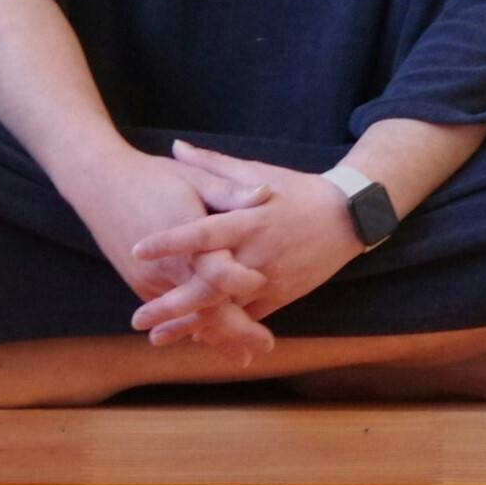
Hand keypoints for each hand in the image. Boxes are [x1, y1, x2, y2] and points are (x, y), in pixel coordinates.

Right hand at [59, 143, 282, 363]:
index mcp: (186, 237)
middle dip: (237, 330)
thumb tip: (266, 194)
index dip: (244, 281)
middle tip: (266, 346)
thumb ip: (229, 192)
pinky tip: (210, 341)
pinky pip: (170, 313)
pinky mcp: (140, 284)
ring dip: (216, 337)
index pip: (219, 272)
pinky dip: (192, 327)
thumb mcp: (194, 178)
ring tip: (243, 356)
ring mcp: (150, 280)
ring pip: (188, 316)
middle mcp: (167, 266)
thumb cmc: (153, 177)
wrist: (98, 184)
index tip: (267, 288)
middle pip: (206, 307)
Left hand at [126, 142, 367, 346]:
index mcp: (248, 220)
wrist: (347, 217)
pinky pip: (249, 318)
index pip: (203, 233)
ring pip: (228, 309)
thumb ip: (212, 164)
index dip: (171, 242)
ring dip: (192, 326)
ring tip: (157, 337)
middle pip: (211, 284)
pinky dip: (222, 328)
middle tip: (137, 318)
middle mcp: (257, 253)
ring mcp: (270, 278)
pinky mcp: (282, 295)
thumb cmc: (296, 190)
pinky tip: (194, 338)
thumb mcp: (256, 171)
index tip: (138, 249)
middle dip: (173, 305)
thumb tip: (174, 146)